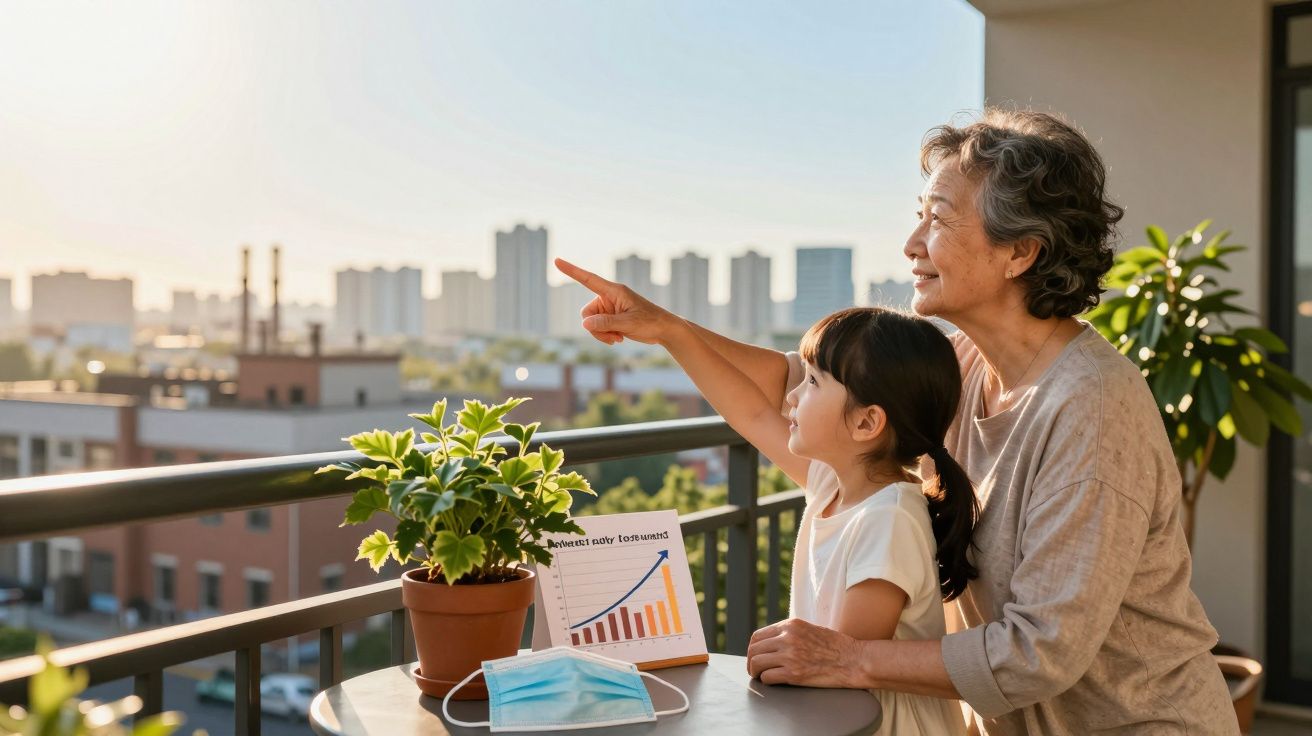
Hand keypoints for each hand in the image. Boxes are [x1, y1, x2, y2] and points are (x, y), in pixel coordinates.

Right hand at [554, 258, 679, 345]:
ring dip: (601, 334)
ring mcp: (609, 308)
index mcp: (614, 291)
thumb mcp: (628, 323)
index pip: (588, 279)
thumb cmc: (650, 322)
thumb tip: (584, 324)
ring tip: (617, 338)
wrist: (663, 329)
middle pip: (587, 313)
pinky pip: (597, 328)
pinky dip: (604, 336)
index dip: (571, 270)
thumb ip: (606, 323)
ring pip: (591, 323)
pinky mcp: (611, 318)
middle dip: (595, 328)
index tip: (556, 261)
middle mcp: (609, 297)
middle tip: (612, 336)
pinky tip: (618, 339)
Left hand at [746, 618, 865, 687]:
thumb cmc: (836, 647)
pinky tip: (773, 681)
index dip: (753, 648)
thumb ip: (791, 633)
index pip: (758, 635)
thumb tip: (772, 642)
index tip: (755, 656)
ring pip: (757, 663)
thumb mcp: (810, 629)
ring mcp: (790, 655)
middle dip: (751, 661)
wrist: (854, 660)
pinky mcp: (794, 673)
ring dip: (756, 672)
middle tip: (754, 669)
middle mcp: (788, 637)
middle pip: (754, 649)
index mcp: (791, 625)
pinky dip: (766, 681)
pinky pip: (767, 677)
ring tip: (760, 676)